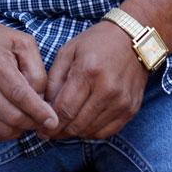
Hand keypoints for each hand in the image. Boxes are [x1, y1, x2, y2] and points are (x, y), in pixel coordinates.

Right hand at [0, 12, 59, 141]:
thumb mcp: (23, 44)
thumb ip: (37, 71)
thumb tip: (41, 103)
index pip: (19, 94)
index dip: (39, 111)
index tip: (53, 121)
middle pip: (12, 116)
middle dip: (33, 122)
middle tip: (44, 119)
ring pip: (2, 130)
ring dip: (21, 129)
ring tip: (29, 117)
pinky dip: (6, 132)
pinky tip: (13, 120)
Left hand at [42, 21, 148, 139]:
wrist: (132, 38)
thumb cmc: (95, 43)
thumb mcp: (67, 52)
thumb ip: (54, 79)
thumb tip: (46, 106)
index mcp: (88, 72)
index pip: (65, 109)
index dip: (50, 123)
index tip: (40, 129)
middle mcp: (107, 90)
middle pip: (77, 124)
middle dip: (59, 131)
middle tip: (48, 131)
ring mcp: (122, 102)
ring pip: (91, 131)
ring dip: (74, 133)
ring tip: (63, 128)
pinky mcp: (131, 109)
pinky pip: (107, 132)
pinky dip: (91, 132)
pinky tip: (82, 125)